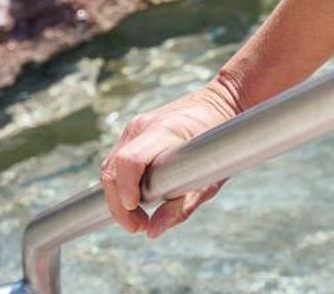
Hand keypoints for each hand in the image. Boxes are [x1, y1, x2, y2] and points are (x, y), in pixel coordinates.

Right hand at [99, 81, 240, 237]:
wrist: (223, 101)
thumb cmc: (221, 142)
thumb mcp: (210, 178)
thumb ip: (181, 206)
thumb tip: (152, 232)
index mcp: (164, 130)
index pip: (129, 161)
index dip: (125, 190)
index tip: (136, 214)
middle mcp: (142, 126)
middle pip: (112, 170)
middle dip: (118, 206)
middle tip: (138, 227)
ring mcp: (134, 127)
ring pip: (110, 168)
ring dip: (117, 197)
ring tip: (139, 219)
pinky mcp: (133, 133)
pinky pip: (117, 162)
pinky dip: (122, 184)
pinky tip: (138, 199)